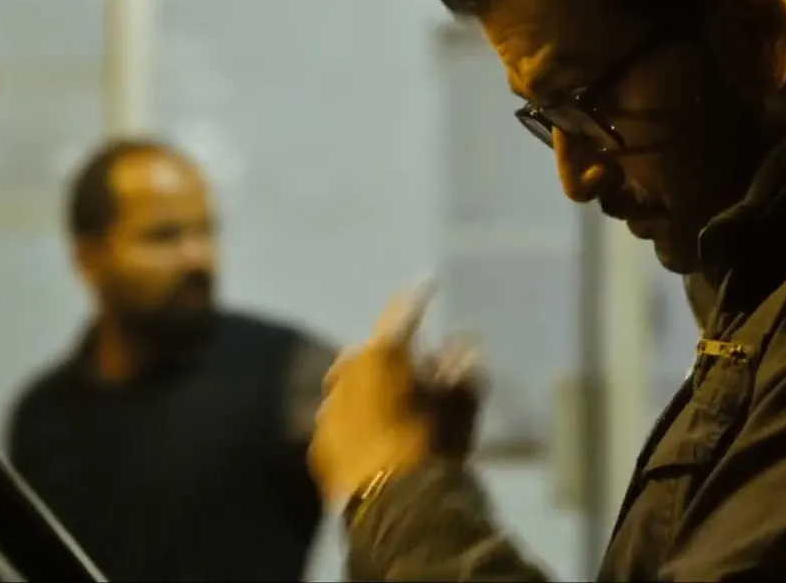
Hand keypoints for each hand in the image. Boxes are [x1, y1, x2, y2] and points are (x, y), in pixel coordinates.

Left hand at [310, 279, 473, 504]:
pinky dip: (355, 418)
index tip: (430, 281)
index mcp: (381, 355)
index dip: (418, 295)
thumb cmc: (433, 445)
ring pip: (349, 386)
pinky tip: (371, 434)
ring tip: (391, 405)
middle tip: (412, 368)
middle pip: (371, 353)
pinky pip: (338, 419)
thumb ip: (462, 370)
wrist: (395, 504)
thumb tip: (468, 342)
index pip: (403, 313)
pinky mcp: (318, 442)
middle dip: (391, 355)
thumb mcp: (459, 406)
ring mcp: (327, 408)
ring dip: (369, 389)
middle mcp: (346, 373)